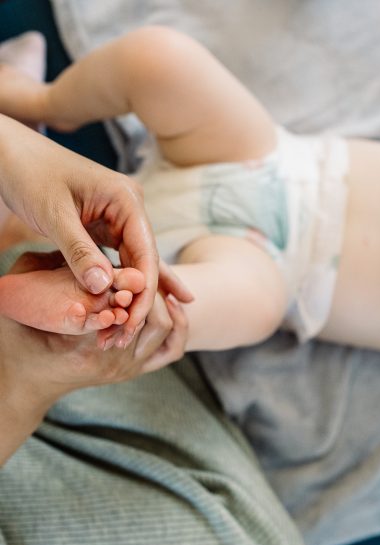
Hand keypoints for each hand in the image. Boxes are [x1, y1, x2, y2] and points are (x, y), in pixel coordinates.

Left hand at [0, 114, 192, 338]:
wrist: (10, 153)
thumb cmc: (29, 174)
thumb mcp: (53, 214)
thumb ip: (80, 251)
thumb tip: (103, 288)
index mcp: (127, 200)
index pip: (146, 253)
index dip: (142, 292)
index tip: (131, 323)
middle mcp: (130, 210)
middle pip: (144, 263)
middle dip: (136, 301)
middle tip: (125, 336)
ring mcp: (120, 219)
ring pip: (133, 266)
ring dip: (127, 298)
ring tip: (122, 332)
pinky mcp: (106, 227)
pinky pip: (118, 261)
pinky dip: (118, 285)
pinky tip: (129, 308)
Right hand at [0, 284, 186, 465]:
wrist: (26, 383)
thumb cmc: (20, 339)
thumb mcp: (21, 303)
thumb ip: (42, 271)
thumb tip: (76, 246)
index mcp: (85, 346)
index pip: (123, 309)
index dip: (127, 284)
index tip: (120, 270)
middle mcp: (114, 362)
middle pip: (153, 317)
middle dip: (147, 291)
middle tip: (136, 274)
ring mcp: (129, 368)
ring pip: (166, 329)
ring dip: (162, 303)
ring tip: (149, 283)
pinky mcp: (139, 369)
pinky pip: (173, 348)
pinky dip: (177, 324)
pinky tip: (168, 304)